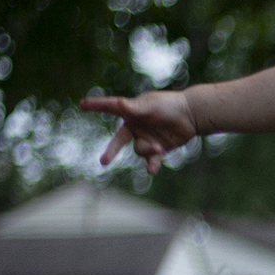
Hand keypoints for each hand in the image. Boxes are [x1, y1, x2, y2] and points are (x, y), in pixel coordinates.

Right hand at [80, 90, 198, 174]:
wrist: (192, 115)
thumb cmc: (170, 106)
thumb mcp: (151, 105)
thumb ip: (135, 108)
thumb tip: (119, 103)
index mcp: (130, 112)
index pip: (111, 108)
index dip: (97, 106)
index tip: (82, 104)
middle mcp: (136, 127)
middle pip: (119, 141)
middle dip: (112, 151)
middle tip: (104, 162)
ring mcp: (146, 139)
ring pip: (139, 150)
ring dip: (147, 150)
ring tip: (158, 147)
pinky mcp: (159, 149)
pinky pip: (151, 160)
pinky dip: (151, 166)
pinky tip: (152, 171)